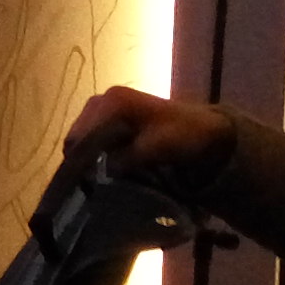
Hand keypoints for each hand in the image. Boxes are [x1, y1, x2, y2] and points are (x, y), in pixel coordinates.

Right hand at [63, 89, 238, 201]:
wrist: (207, 129)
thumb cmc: (184, 135)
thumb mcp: (154, 149)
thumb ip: (123, 160)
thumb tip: (93, 175)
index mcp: (112, 103)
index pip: (83, 136)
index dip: (80, 162)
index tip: (80, 185)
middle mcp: (102, 100)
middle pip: (77, 135)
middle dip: (80, 159)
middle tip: (86, 184)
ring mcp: (104, 105)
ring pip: (82, 136)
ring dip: (86, 156)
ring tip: (92, 177)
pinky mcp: (109, 114)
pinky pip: (91, 135)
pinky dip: (93, 151)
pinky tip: (100, 166)